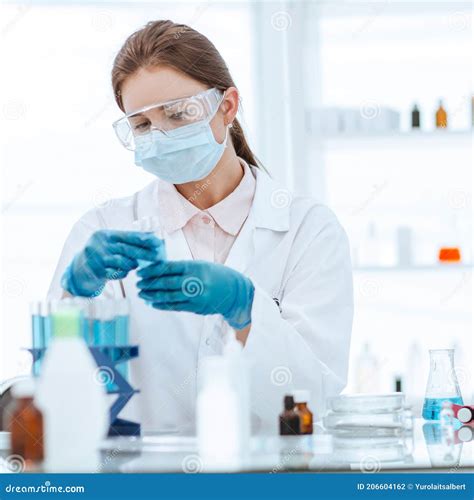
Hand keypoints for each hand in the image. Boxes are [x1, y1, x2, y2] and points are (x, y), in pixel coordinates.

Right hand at [62, 230, 162, 296]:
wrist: (79, 269)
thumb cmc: (101, 255)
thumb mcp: (110, 244)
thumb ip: (126, 241)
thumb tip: (151, 237)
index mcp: (104, 234)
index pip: (128, 235)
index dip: (144, 239)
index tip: (158, 242)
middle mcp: (99, 244)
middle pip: (126, 248)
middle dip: (144, 253)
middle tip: (157, 257)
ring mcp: (96, 257)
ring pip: (122, 261)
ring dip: (132, 264)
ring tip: (135, 265)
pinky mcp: (96, 270)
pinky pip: (116, 273)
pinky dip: (123, 273)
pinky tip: (125, 272)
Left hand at [136, 260, 254, 329]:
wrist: (235, 292)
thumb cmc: (216, 275)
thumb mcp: (201, 266)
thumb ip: (182, 268)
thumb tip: (158, 269)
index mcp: (195, 267)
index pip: (169, 268)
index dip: (152, 270)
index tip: (140, 271)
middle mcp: (196, 281)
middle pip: (167, 283)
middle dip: (149, 283)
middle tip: (138, 283)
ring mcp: (196, 296)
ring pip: (169, 296)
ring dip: (153, 295)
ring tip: (142, 294)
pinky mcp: (197, 307)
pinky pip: (175, 306)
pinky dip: (162, 305)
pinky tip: (153, 303)